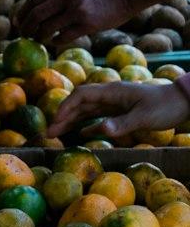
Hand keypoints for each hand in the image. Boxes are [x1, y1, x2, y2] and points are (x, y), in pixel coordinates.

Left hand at [16, 0, 129, 46]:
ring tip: (39, 39)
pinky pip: (63, 37)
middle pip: (36, 16)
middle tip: (24, 35)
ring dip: (39, 37)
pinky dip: (55, 41)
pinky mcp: (88, 24)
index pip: (32, 0)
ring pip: (47, 29)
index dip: (22, 14)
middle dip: (25, 28)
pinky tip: (55, 40)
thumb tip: (31, 9)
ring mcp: (77, 10)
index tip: (17, 23)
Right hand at [47, 79, 189, 142]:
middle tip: (49, 134)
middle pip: (80, 103)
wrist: (183, 102)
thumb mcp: (144, 117)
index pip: (81, 96)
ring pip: (87, 110)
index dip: (65, 108)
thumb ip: (121, 123)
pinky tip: (80, 134)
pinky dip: (88, 125)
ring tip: (58, 134)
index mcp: (112, 92)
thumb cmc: (164, 107)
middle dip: (63, 116)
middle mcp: (110, 95)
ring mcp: (116, 103)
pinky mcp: (122, 111)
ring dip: (72, 121)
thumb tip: (100, 130)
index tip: (55, 123)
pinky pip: (99, 117)